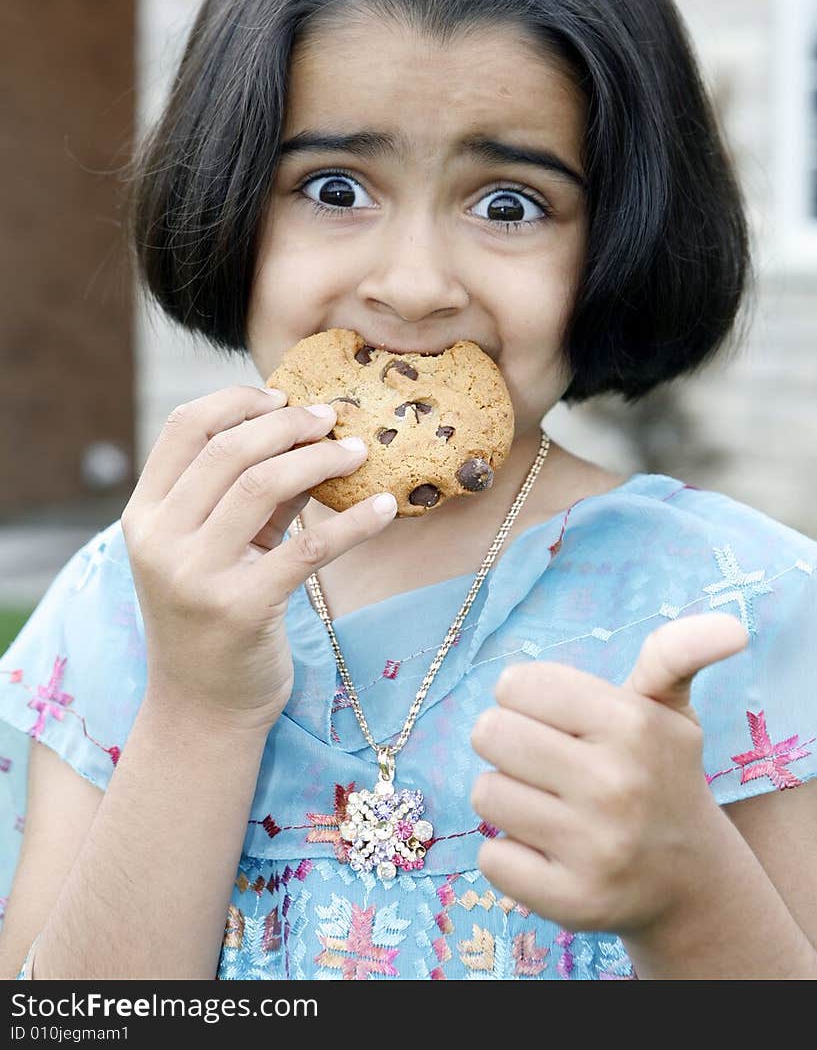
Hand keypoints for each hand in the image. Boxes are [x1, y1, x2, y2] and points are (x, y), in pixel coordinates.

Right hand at [121, 385, 397, 734]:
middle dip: (289, 424)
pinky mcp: (241, 609)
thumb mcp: (214, 546)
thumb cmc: (214, 612)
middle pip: (229, 450)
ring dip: (322, 460)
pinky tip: (385, 507)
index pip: (183, 428)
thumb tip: (306, 430)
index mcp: (144, 514)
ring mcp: (195, 576)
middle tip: (334, 420)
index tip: (284, 396)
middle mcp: (159, 540)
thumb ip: (246, 492)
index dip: (237, 400)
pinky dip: (353, 522)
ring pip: (264, 485)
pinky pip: (308, 548)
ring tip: (360, 453)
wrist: (203, 707)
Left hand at [469, 613, 748, 932]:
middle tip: (546, 761)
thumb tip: (734, 627)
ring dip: (508, 796)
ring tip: (551, 805)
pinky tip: (548, 851)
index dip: (525, 697)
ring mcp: (595, 848)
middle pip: (490, 733)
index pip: (516, 683)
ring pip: (486, 791)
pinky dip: (508, 854)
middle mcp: (617, 784)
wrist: (689, 880)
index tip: (555, 717)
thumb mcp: (669, 707)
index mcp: (633, 723)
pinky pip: (491, 857)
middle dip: (508, 742)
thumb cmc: (659, 773)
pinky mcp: (572, 901)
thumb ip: (677, 652)